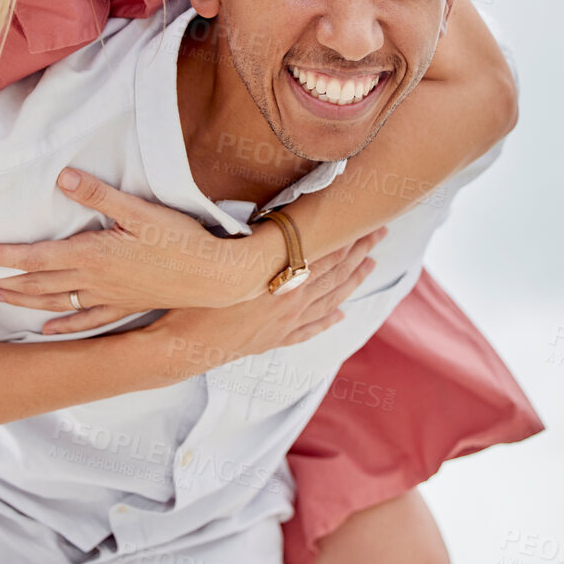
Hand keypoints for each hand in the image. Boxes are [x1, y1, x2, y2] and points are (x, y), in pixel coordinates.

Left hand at [0, 169, 288, 319]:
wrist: (212, 277)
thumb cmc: (179, 240)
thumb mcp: (139, 210)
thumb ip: (99, 195)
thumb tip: (64, 177)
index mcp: (92, 254)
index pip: (34, 255)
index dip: (1, 254)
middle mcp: (93, 280)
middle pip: (37, 282)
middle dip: (3, 278)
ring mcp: (108, 297)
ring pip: (55, 303)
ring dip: (23, 300)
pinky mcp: (124, 306)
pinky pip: (86, 321)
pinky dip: (63, 327)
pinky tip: (47, 332)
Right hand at [147, 236, 380, 378]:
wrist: (183, 345)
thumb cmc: (198, 297)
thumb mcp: (228, 258)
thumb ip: (259, 240)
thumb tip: (281, 221)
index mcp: (282, 276)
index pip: (326, 249)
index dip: (348, 233)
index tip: (367, 218)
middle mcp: (292, 299)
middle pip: (335, 271)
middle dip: (360, 250)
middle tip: (381, 232)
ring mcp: (286, 322)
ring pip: (330, 299)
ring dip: (353, 281)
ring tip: (372, 265)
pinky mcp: (275, 340)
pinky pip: (310, 330)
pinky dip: (328, 322)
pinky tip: (341, 316)